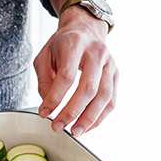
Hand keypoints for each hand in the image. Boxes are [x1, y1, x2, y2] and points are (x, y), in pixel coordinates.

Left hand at [34, 7, 117, 136]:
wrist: (86, 29)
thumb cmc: (62, 45)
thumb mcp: (44, 56)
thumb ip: (44, 80)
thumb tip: (48, 106)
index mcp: (75, 44)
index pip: (67, 75)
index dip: (55, 97)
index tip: (44, 112)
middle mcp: (96, 53)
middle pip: (88, 87)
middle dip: (72, 111)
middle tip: (59, 126)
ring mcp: (109, 64)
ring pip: (104, 95)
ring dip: (89, 117)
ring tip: (75, 131)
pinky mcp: (116, 74)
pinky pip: (112, 99)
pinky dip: (100, 116)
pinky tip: (88, 125)